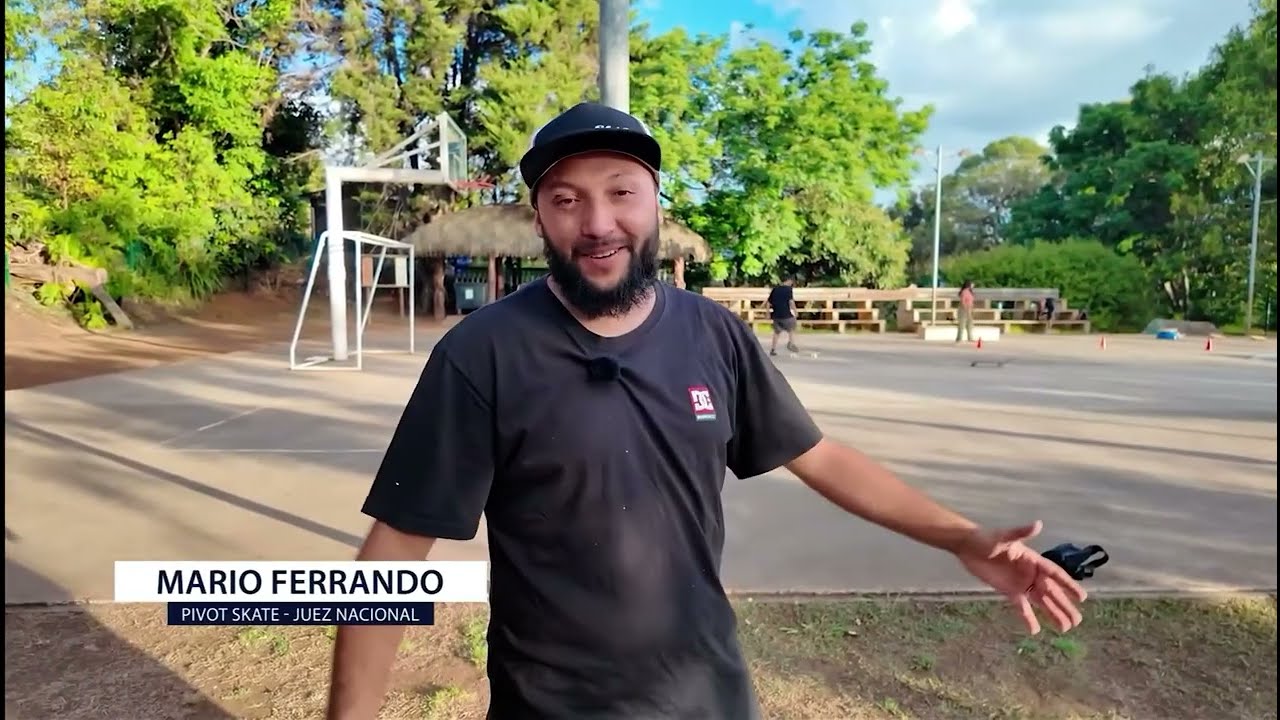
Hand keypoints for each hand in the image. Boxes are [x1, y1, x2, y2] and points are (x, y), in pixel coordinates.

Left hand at [954, 521, 1087, 634]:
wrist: (968, 546)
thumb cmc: (986, 538)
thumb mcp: (1004, 536)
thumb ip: (1021, 533)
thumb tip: (1038, 524)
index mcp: (1033, 560)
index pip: (1055, 574)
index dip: (1068, 585)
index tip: (1082, 597)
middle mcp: (1030, 574)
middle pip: (1051, 592)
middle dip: (1064, 606)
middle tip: (1078, 621)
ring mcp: (1021, 584)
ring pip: (1041, 602)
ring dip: (1053, 614)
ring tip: (1065, 628)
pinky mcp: (1009, 591)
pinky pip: (1021, 607)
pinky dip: (1028, 618)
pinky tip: (1035, 631)